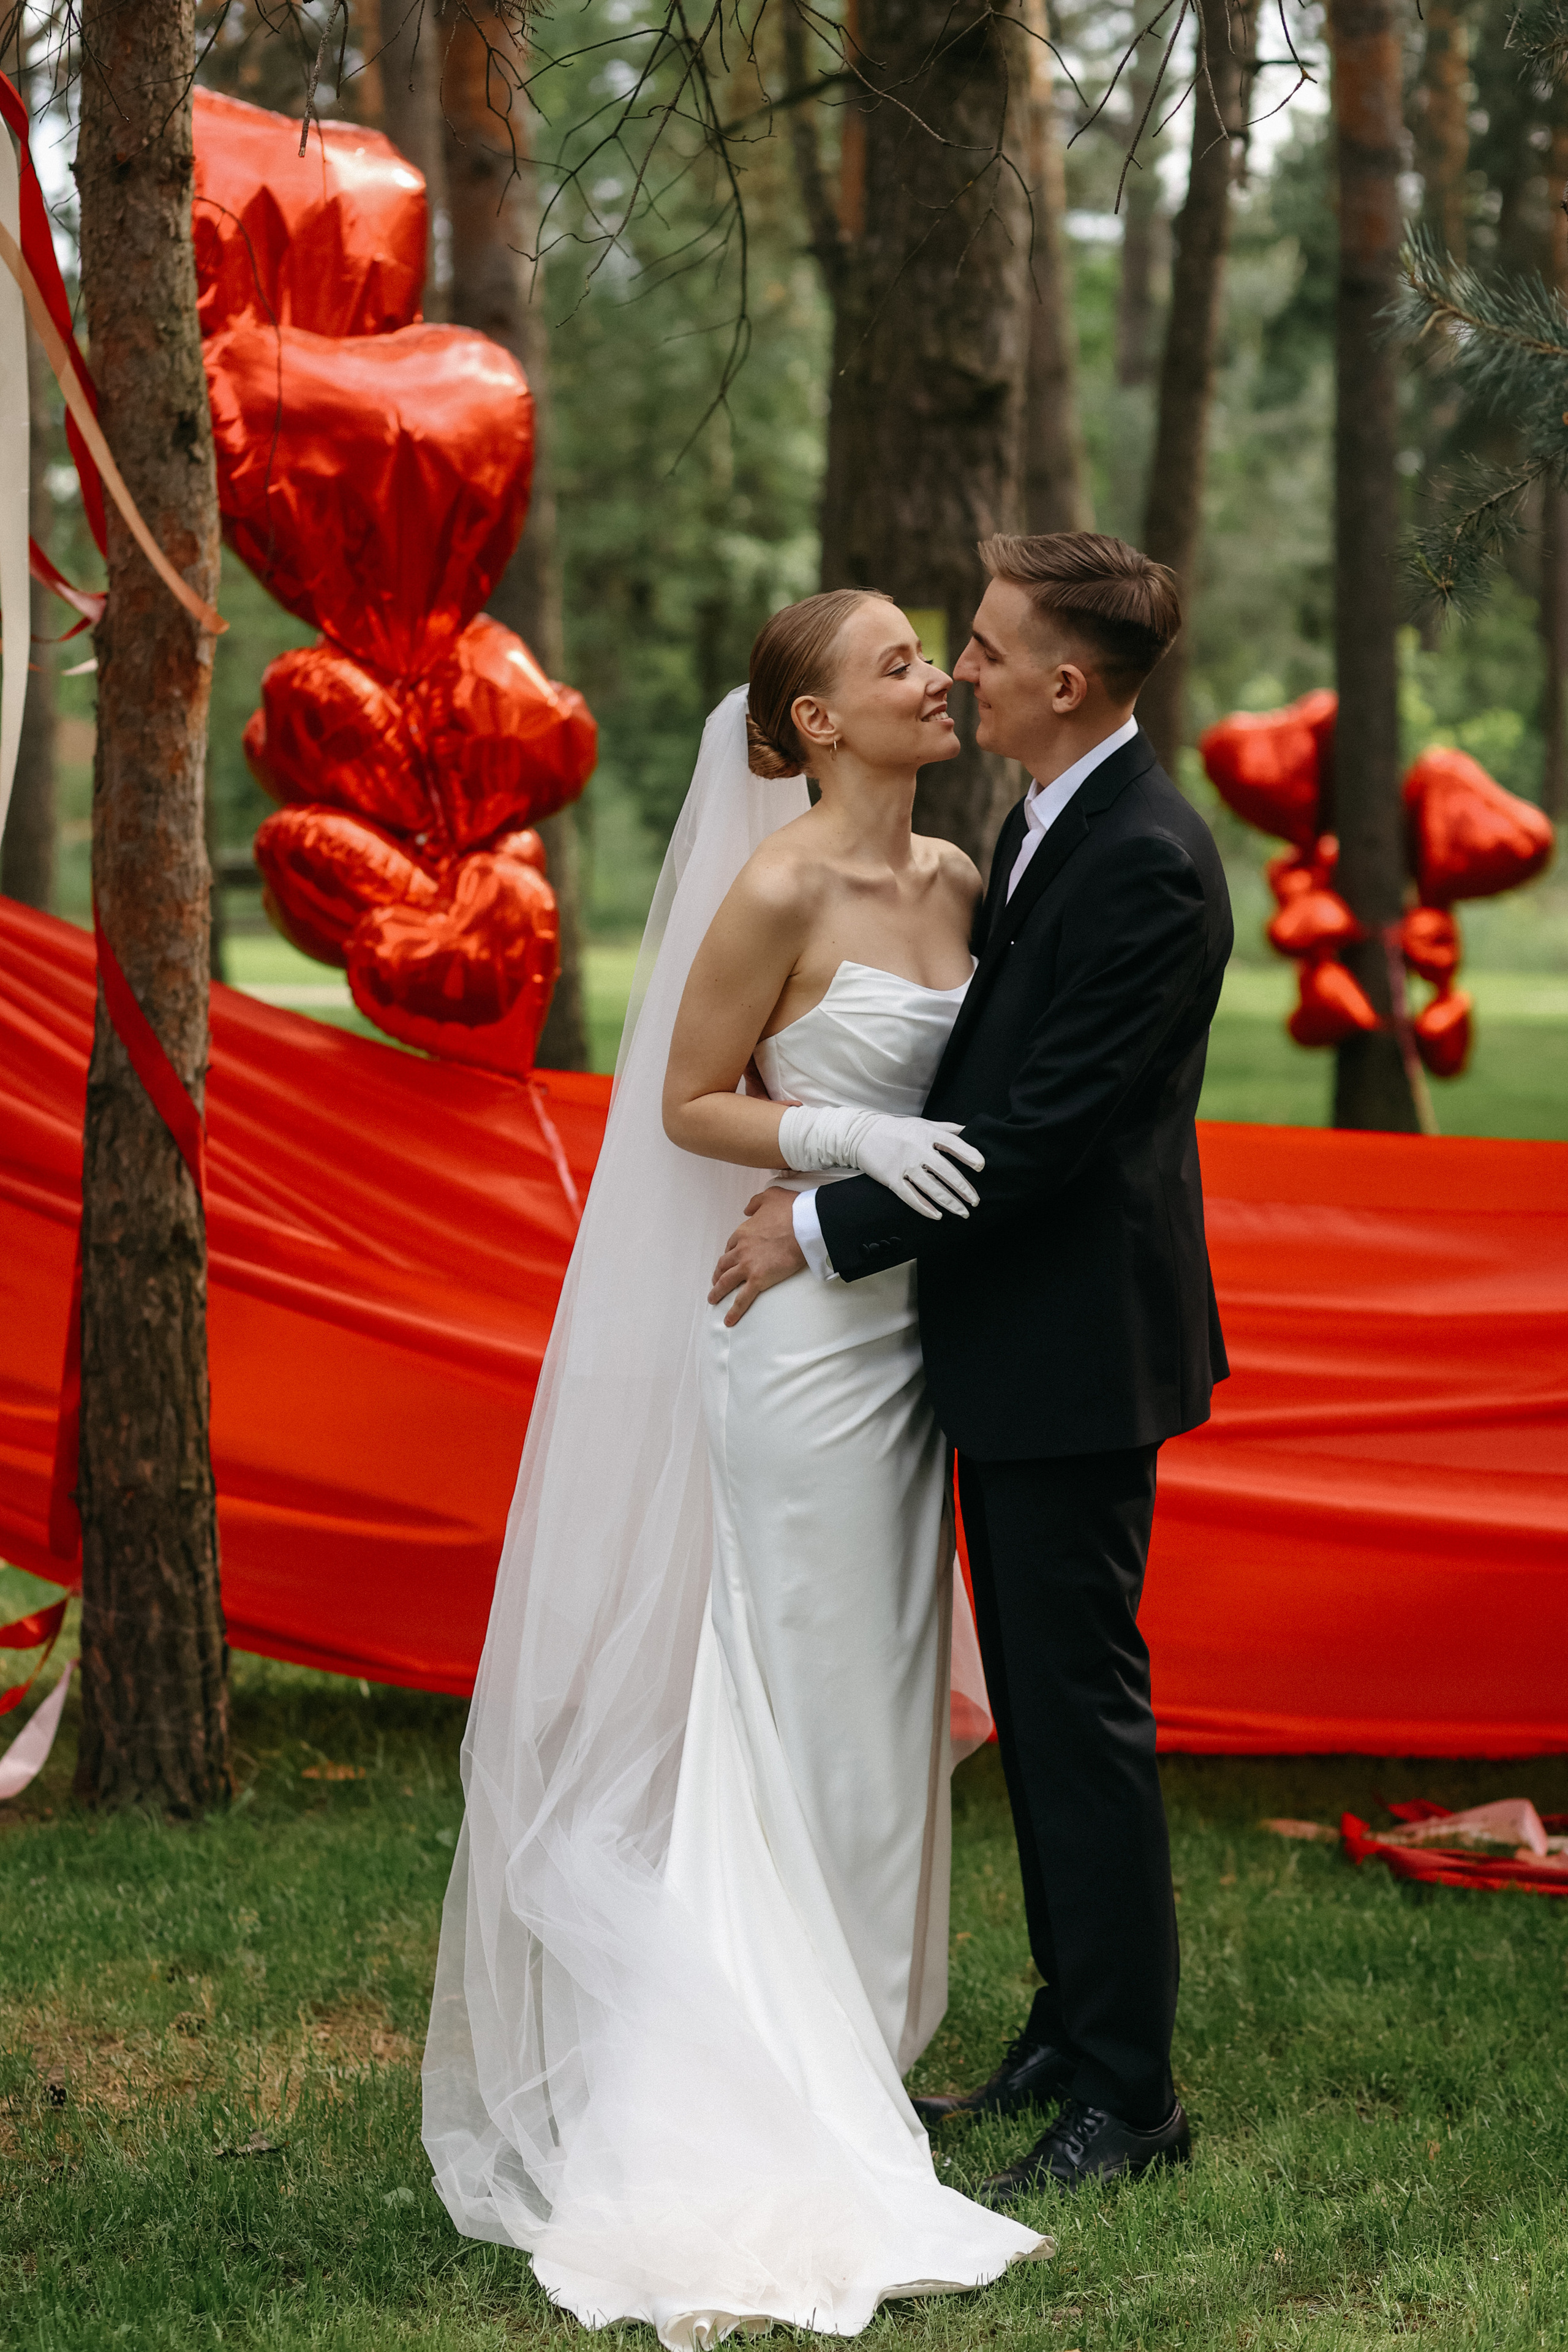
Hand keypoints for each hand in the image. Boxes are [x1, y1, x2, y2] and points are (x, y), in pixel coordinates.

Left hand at [709, 1186, 805, 1325]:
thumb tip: (747, 1209)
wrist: (804, 1224)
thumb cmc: (791, 1210)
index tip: (729, 1259)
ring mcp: (748, 1265)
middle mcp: (741, 1249)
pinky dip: (733, 1310)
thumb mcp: (770, 1196)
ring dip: (718, 1291)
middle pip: (724, 1264)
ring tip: (713, 1299)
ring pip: (726, 1281)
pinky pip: (742, 1298)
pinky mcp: (759, 1279)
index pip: (731, 1246)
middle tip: (716, 1281)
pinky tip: (728, 1320)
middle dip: (718, 1273)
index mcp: (743, 1232)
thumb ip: (756, 1202)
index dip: (729, 1254)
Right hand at [777, 1104, 984, 1219]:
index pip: (953, 1144)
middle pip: (945, 1172)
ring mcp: (904, 1166)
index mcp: (927, 1134)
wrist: (862, 1135)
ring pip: (931, 1188)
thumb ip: (947, 1129)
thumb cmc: (897, 1129)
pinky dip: (924, 1208)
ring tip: (963, 1212)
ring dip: (949, 1202)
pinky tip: (937, 1215)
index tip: (981, 1166)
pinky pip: (911, 1197)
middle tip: (975, 1201)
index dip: (968, 1154)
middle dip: (963, 1188)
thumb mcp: (923, 1124)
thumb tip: (970, 1131)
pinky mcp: (892, 1179)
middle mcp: (917, 1150)